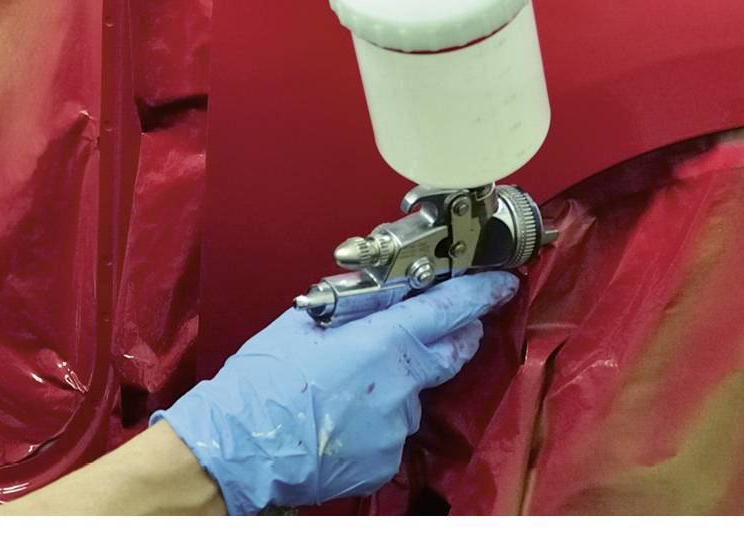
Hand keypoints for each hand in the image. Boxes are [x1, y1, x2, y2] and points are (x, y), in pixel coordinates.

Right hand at [151, 270, 518, 513]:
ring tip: (343, 383)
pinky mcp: (385, 460)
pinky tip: (340, 413)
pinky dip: (375, 416)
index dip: (480, 294)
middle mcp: (400, 387)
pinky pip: (391, 428)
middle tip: (443, 322)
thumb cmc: (265, 381)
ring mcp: (396, 428)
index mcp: (383, 343)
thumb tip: (385, 290)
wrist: (242, 446)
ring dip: (394, 381)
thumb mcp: (308, 320)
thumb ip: (355, 304)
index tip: (501, 284)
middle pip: (449, 354)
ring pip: (412, 393)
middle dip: (454, 335)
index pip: (448, 310)